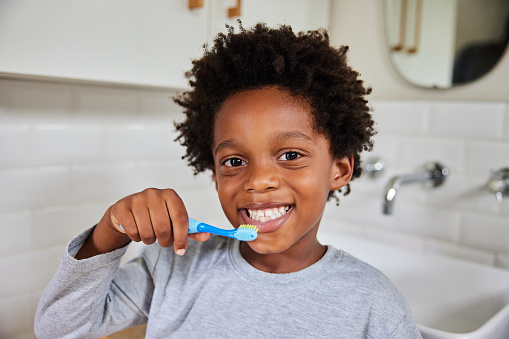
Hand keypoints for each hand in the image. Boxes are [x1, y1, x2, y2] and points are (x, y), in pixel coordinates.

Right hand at [75, 188, 209, 258]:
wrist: (128, 211)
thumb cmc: (156, 216)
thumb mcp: (174, 220)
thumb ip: (190, 229)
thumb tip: (206, 235)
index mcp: (171, 195)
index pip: (181, 218)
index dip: (182, 237)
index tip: (181, 250)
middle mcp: (154, 193)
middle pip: (163, 227)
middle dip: (165, 241)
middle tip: (163, 242)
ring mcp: (137, 199)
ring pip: (147, 232)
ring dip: (150, 240)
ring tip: (150, 234)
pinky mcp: (123, 207)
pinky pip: (133, 232)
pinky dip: (136, 237)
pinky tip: (137, 230)